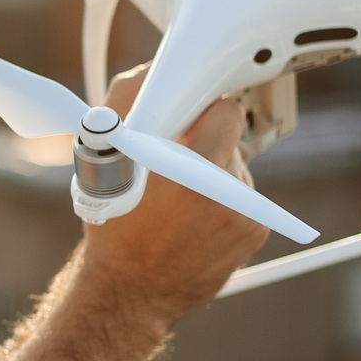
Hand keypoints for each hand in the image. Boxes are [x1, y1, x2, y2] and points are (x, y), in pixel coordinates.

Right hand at [74, 64, 270, 325]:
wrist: (129, 290)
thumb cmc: (114, 223)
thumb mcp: (105, 154)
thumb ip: (130, 99)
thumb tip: (154, 70)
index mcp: (192, 167)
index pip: (226, 110)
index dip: (201, 111)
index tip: (187, 120)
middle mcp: (227, 191)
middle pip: (228, 139)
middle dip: (202, 144)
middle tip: (172, 166)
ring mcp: (245, 212)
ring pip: (235, 168)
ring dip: (212, 175)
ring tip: (179, 200)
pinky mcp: (255, 231)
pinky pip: (245, 197)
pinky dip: (225, 201)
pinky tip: (195, 219)